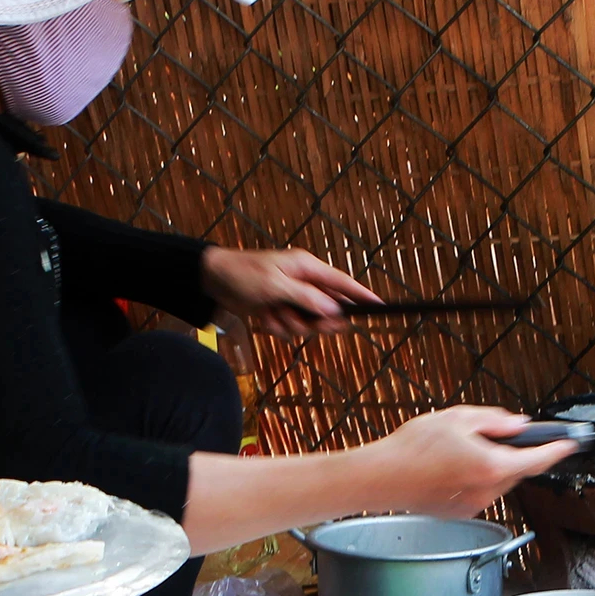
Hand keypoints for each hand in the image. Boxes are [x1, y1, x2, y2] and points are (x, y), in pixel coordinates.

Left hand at [200, 247, 379, 336]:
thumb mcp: (275, 286)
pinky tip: (264, 317)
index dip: (362, 295)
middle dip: (315, 321)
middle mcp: (304, 282)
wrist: (213, 280)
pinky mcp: (280, 310)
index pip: (342, 283)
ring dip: (291, 325)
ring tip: (272, 313)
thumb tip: (334, 309)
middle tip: (303, 322)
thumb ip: (306, 298)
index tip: (381, 306)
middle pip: (328, 309)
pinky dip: (277, 327)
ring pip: (309, 323)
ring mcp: (292, 297)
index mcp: (307, 268)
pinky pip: (290, 328)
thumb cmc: (244, 275)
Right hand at [355, 406, 578, 516]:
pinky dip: (477, 477)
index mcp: (492, 466)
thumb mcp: (457, 419)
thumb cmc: (412, 448)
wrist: (380, 478)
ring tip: (461, 449)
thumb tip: (517, 425)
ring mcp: (475, 505)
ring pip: (500, 481)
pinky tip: (451, 467)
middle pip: (519, 469)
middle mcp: (488, 491)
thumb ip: (494, 421)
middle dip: (515, 452)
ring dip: (494, 465)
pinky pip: (482, 491)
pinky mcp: (462, 512)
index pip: (538, 458)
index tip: (570, 443)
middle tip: (497, 434)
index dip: (558, 450)